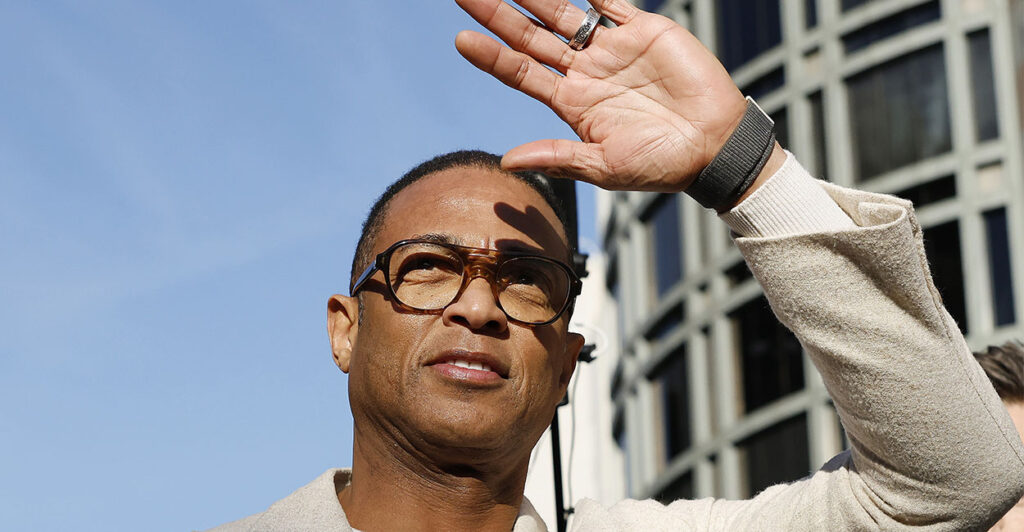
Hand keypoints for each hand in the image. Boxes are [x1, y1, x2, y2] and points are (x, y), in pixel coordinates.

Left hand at [454, 0, 749, 192]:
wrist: (715, 147)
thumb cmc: (662, 165)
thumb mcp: (605, 167)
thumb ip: (558, 157)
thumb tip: (507, 161)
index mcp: (572, 103)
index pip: (520, 73)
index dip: (491, 56)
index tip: (461, 40)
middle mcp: (585, 72)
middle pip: (530, 36)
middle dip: (498, 13)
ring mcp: (612, 49)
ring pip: (563, 13)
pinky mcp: (644, 30)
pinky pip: (611, 1)